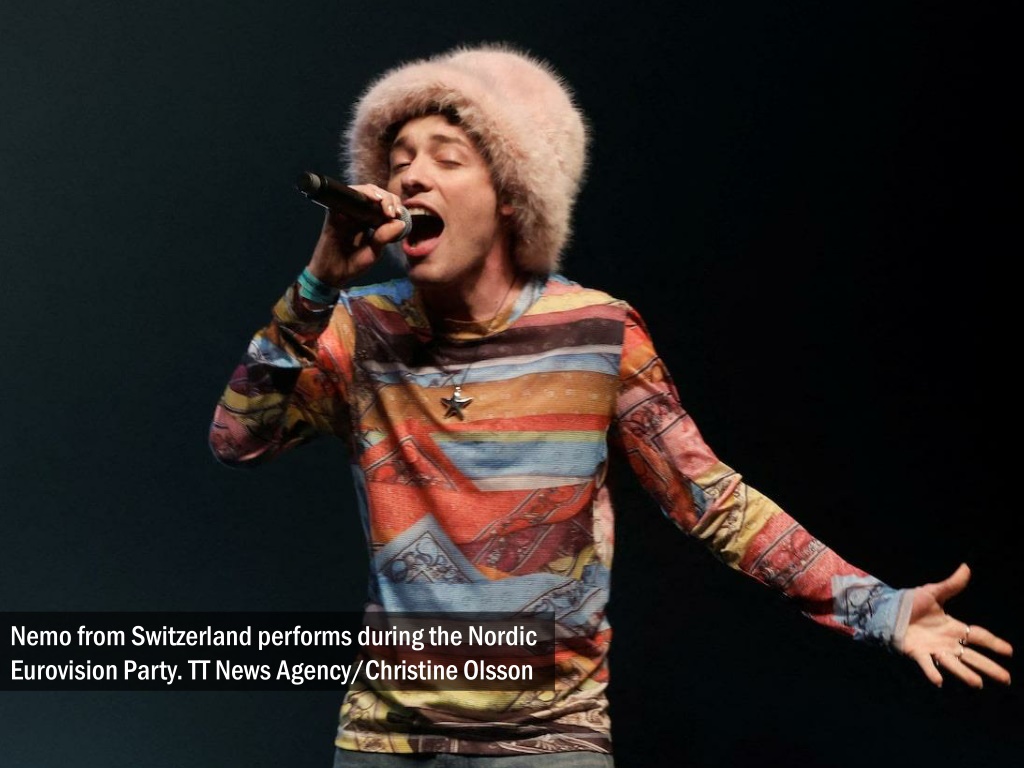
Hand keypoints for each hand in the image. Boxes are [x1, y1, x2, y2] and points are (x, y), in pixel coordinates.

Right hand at [307, 184, 407, 286]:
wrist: (333, 275)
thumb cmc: (353, 264)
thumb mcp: (374, 252)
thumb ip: (385, 237)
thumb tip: (400, 222)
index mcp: (370, 222)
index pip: (384, 205)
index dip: (393, 205)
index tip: (399, 213)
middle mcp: (358, 214)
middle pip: (374, 195)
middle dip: (387, 198)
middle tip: (393, 209)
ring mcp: (346, 212)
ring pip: (361, 192)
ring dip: (374, 193)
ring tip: (383, 202)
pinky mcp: (334, 212)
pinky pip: (345, 197)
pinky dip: (359, 194)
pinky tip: (370, 199)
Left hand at [900, 563, 1012, 687]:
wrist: (887, 609)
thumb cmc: (911, 603)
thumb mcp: (933, 592)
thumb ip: (951, 584)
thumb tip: (966, 567)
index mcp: (953, 628)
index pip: (978, 637)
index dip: (994, 643)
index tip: (1009, 651)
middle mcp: (946, 642)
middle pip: (972, 656)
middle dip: (988, 667)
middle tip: (1006, 678)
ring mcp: (932, 649)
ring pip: (953, 664)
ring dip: (965, 674)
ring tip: (978, 683)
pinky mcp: (916, 653)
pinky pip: (926, 664)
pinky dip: (932, 671)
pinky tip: (939, 680)